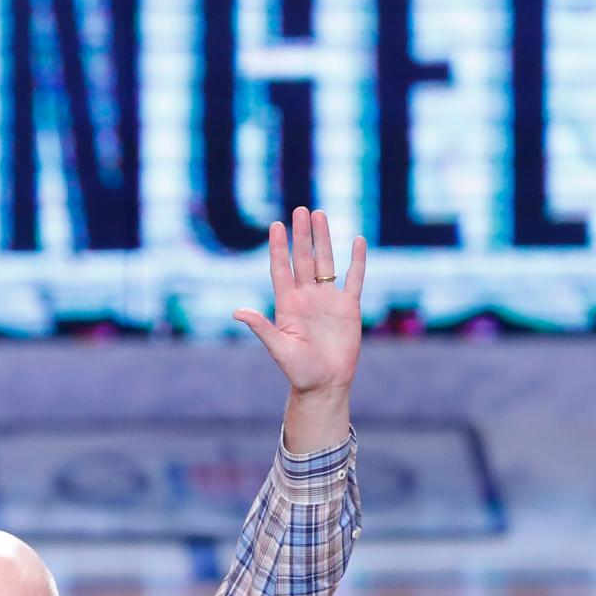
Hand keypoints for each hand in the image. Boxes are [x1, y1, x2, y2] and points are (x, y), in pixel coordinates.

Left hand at [232, 207, 365, 396]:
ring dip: (323, 239)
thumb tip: (238, 312)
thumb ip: (262, 327)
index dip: (278, 248)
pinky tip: (357, 241)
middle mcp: (306, 297)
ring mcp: (328, 300)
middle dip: (302, 235)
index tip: (276, 226)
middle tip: (300, 210)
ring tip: (320, 215)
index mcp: (287, 304)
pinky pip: (354, 279)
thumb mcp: (278, 348)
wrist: (325, 385)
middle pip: (304, 259)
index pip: (281, 269)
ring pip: (326, 262)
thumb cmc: (299, 370)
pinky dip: (357, 260)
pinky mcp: (349, 307)